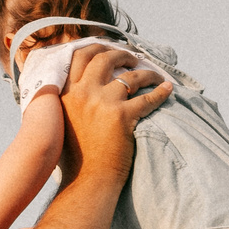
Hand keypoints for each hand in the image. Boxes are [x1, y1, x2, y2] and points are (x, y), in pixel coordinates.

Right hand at [58, 44, 169, 183]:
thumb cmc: (75, 158)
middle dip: (121, 54)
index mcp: (65, 93)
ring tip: (153, 75)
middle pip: (104, 58)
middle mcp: (82, 93)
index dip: (96, 48)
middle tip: (132, 58)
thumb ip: (66, 102)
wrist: (86, 181)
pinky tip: (168, 89)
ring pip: (131, 76)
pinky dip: (161, 92)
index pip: (79, 56)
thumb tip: (75, 87)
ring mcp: (103, 103)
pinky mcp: (122, 117)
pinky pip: (147, 98)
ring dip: (145, 72)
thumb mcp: (60, 123)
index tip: (108, 49)